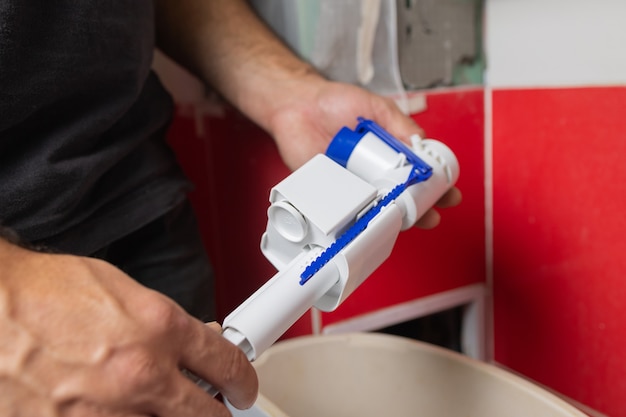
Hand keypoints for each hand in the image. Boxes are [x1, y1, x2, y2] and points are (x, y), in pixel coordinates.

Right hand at [0, 240, 256, 416]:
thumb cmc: (47, 292)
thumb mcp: (122, 290)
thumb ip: (164, 322)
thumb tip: (195, 339)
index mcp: (160, 328)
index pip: (226, 363)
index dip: (244, 379)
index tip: (243, 386)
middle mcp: (141, 374)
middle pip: (210, 415)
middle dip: (220, 412)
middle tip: (219, 407)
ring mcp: (108, 413)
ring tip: (161, 405)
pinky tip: (120, 410)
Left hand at [266, 77, 461, 228]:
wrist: (297, 105)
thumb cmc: (335, 103)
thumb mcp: (376, 108)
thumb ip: (399, 125)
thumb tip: (422, 143)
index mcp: (388, 153)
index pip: (418, 174)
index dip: (435, 186)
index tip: (449, 193)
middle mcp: (373, 172)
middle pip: (401, 198)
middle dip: (419, 210)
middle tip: (432, 216)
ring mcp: (353, 184)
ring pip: (376, 208)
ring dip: (391, 217)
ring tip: (405, 221)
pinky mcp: (330, 191)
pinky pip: (346, 209)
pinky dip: (356, 217)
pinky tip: (369, 220)